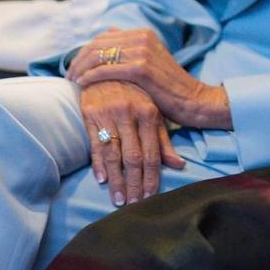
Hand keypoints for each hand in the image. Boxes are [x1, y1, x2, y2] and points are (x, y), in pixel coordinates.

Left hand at [69, 28, 227, 128]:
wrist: (192, 99)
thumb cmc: (167, 87)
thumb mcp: (150, 62)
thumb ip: (130, 53)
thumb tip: (106, 44)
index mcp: (143, 33)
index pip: (104, 37)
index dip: (84, 51)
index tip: (75, 66)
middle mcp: (142, 37)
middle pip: (98, 43)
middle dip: (79, 59)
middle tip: (69, 75)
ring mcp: (143, 51)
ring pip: (100, 55)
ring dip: (81, 67)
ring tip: (72, 81)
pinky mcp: (142, 68)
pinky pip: (107, 69)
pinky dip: (91, 76)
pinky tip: (82, 84)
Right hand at [80, 80, 184, 205]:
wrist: (109, 66)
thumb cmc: (135, 93)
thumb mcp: (154, 111)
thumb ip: (164, 140)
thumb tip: (179, 165)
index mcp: (149, 112)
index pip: (152, 152)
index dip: (151, 176)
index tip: (150, 196)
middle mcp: (130, 113)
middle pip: (133, 156)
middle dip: (134, 183)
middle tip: (134, 204)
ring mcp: (109, 113)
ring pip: (114, 154)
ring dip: (116, 180)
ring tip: (118, 200)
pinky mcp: (90, 114)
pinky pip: (95, 143)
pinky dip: (98, 163)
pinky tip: (102, 179)